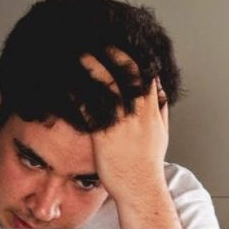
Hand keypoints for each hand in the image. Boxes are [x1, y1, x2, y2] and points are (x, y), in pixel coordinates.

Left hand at [79, 48, 168, 200]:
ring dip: (93, 65)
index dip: (134, 56)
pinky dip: (79, 92)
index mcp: (152, 112)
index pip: (147, 75)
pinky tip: (67, 82)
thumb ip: (160, 112)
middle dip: (114, 53)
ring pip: (108, 85)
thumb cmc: (148, 165)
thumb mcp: (161, 135)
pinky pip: (91, 107)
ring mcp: (122, 123)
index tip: (122, 44)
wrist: (141, 188)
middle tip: (98, 39)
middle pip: (128, 73)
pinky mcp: (104, 135)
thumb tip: (161, 94)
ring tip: (79, 52)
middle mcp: (139, 114)